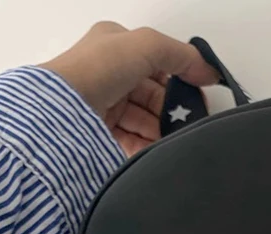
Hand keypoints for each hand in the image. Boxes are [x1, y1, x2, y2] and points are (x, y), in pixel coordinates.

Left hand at [41, 21, 219, 155]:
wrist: (62, 111)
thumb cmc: (98, 70)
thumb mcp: (147, 46)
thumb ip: (181, 55)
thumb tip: (209, 71)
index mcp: (114, 47)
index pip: (157, 63)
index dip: (181, 78)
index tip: (200, 96)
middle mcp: (107, 74)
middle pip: (153, 95)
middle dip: (173, 110)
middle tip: (190, 123)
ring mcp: (103, 105)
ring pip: (145, 120)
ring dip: (163, 130)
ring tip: (175, 139)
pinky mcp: (100, 134)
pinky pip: (132, 140)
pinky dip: (148, 146)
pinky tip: (159, 150)